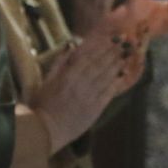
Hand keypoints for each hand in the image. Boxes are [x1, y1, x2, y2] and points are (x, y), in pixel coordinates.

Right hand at [28, 31, 144, 151]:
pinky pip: (108, 93)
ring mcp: (90, 96)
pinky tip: (122, 77)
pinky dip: (116, 84)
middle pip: (101, 64)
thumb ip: (60, 63)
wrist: (45, 130)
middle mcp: (82, 83)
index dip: (102, 46)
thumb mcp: (47, 80)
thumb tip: (71, 48)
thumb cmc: (42, 105)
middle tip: (125, 42)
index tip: (112, 38)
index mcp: (69, 75)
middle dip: (114, 52)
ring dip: (117, 65)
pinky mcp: (95, 109)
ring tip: (126, 56)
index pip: (90, 56)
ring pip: (107, 77)